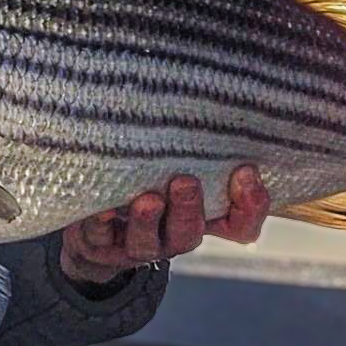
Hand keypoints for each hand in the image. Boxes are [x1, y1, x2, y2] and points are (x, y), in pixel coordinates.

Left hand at [60, 166, 269, 286]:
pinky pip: (99, 238)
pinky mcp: (99, 245)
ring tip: (149, 200)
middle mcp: (172, 237)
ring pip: (147, 242)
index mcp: (200, 221)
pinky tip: (101, 211)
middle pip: (189, 234)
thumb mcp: (174, 167)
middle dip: (189, 209)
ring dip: (148, 221)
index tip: (246, 171)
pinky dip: (100, 224)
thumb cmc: (146, 184)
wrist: (94, 230)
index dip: (250, 207)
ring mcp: (136, 245)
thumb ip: (198, 150)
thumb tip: (215, 100)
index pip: (240, 226)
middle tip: (185, 182)